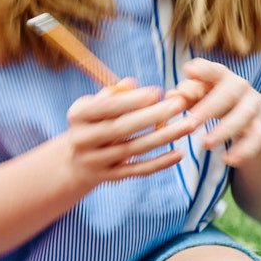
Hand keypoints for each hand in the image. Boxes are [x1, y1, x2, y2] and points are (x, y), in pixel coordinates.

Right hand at [62, 78, 195, 189]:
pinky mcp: (110, 177)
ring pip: (134, 149)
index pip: (106, 107)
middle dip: (153, 115)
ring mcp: (96, 161)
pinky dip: (159, 163)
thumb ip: (112, 94)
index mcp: (77, 116)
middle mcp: (83, 139)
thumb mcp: (93, 106)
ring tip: (189, 125)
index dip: (132, 100)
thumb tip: (131, 83)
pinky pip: (138, 170)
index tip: (158, 91)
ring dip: (163, 137)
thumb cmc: (91, 124)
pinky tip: (180, 153)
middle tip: (180, 104)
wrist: (72, 163)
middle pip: (121, 128)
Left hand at [178, 58, 260, 167]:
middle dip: (208, 108)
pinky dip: (244, 150)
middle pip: (229, 93)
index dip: (203, 70)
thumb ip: (186, 96)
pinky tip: (228, 160)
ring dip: (225, 130)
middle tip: (189, 125)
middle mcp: (243, 88)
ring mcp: (256, 106)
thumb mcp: (201, 97)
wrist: (250, 116)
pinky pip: (257, 138)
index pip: (215, 70)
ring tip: (206, 144)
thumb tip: (171, 97)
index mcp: (224, 77)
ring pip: (244, 115)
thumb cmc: (216, 102)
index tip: (188, 71)